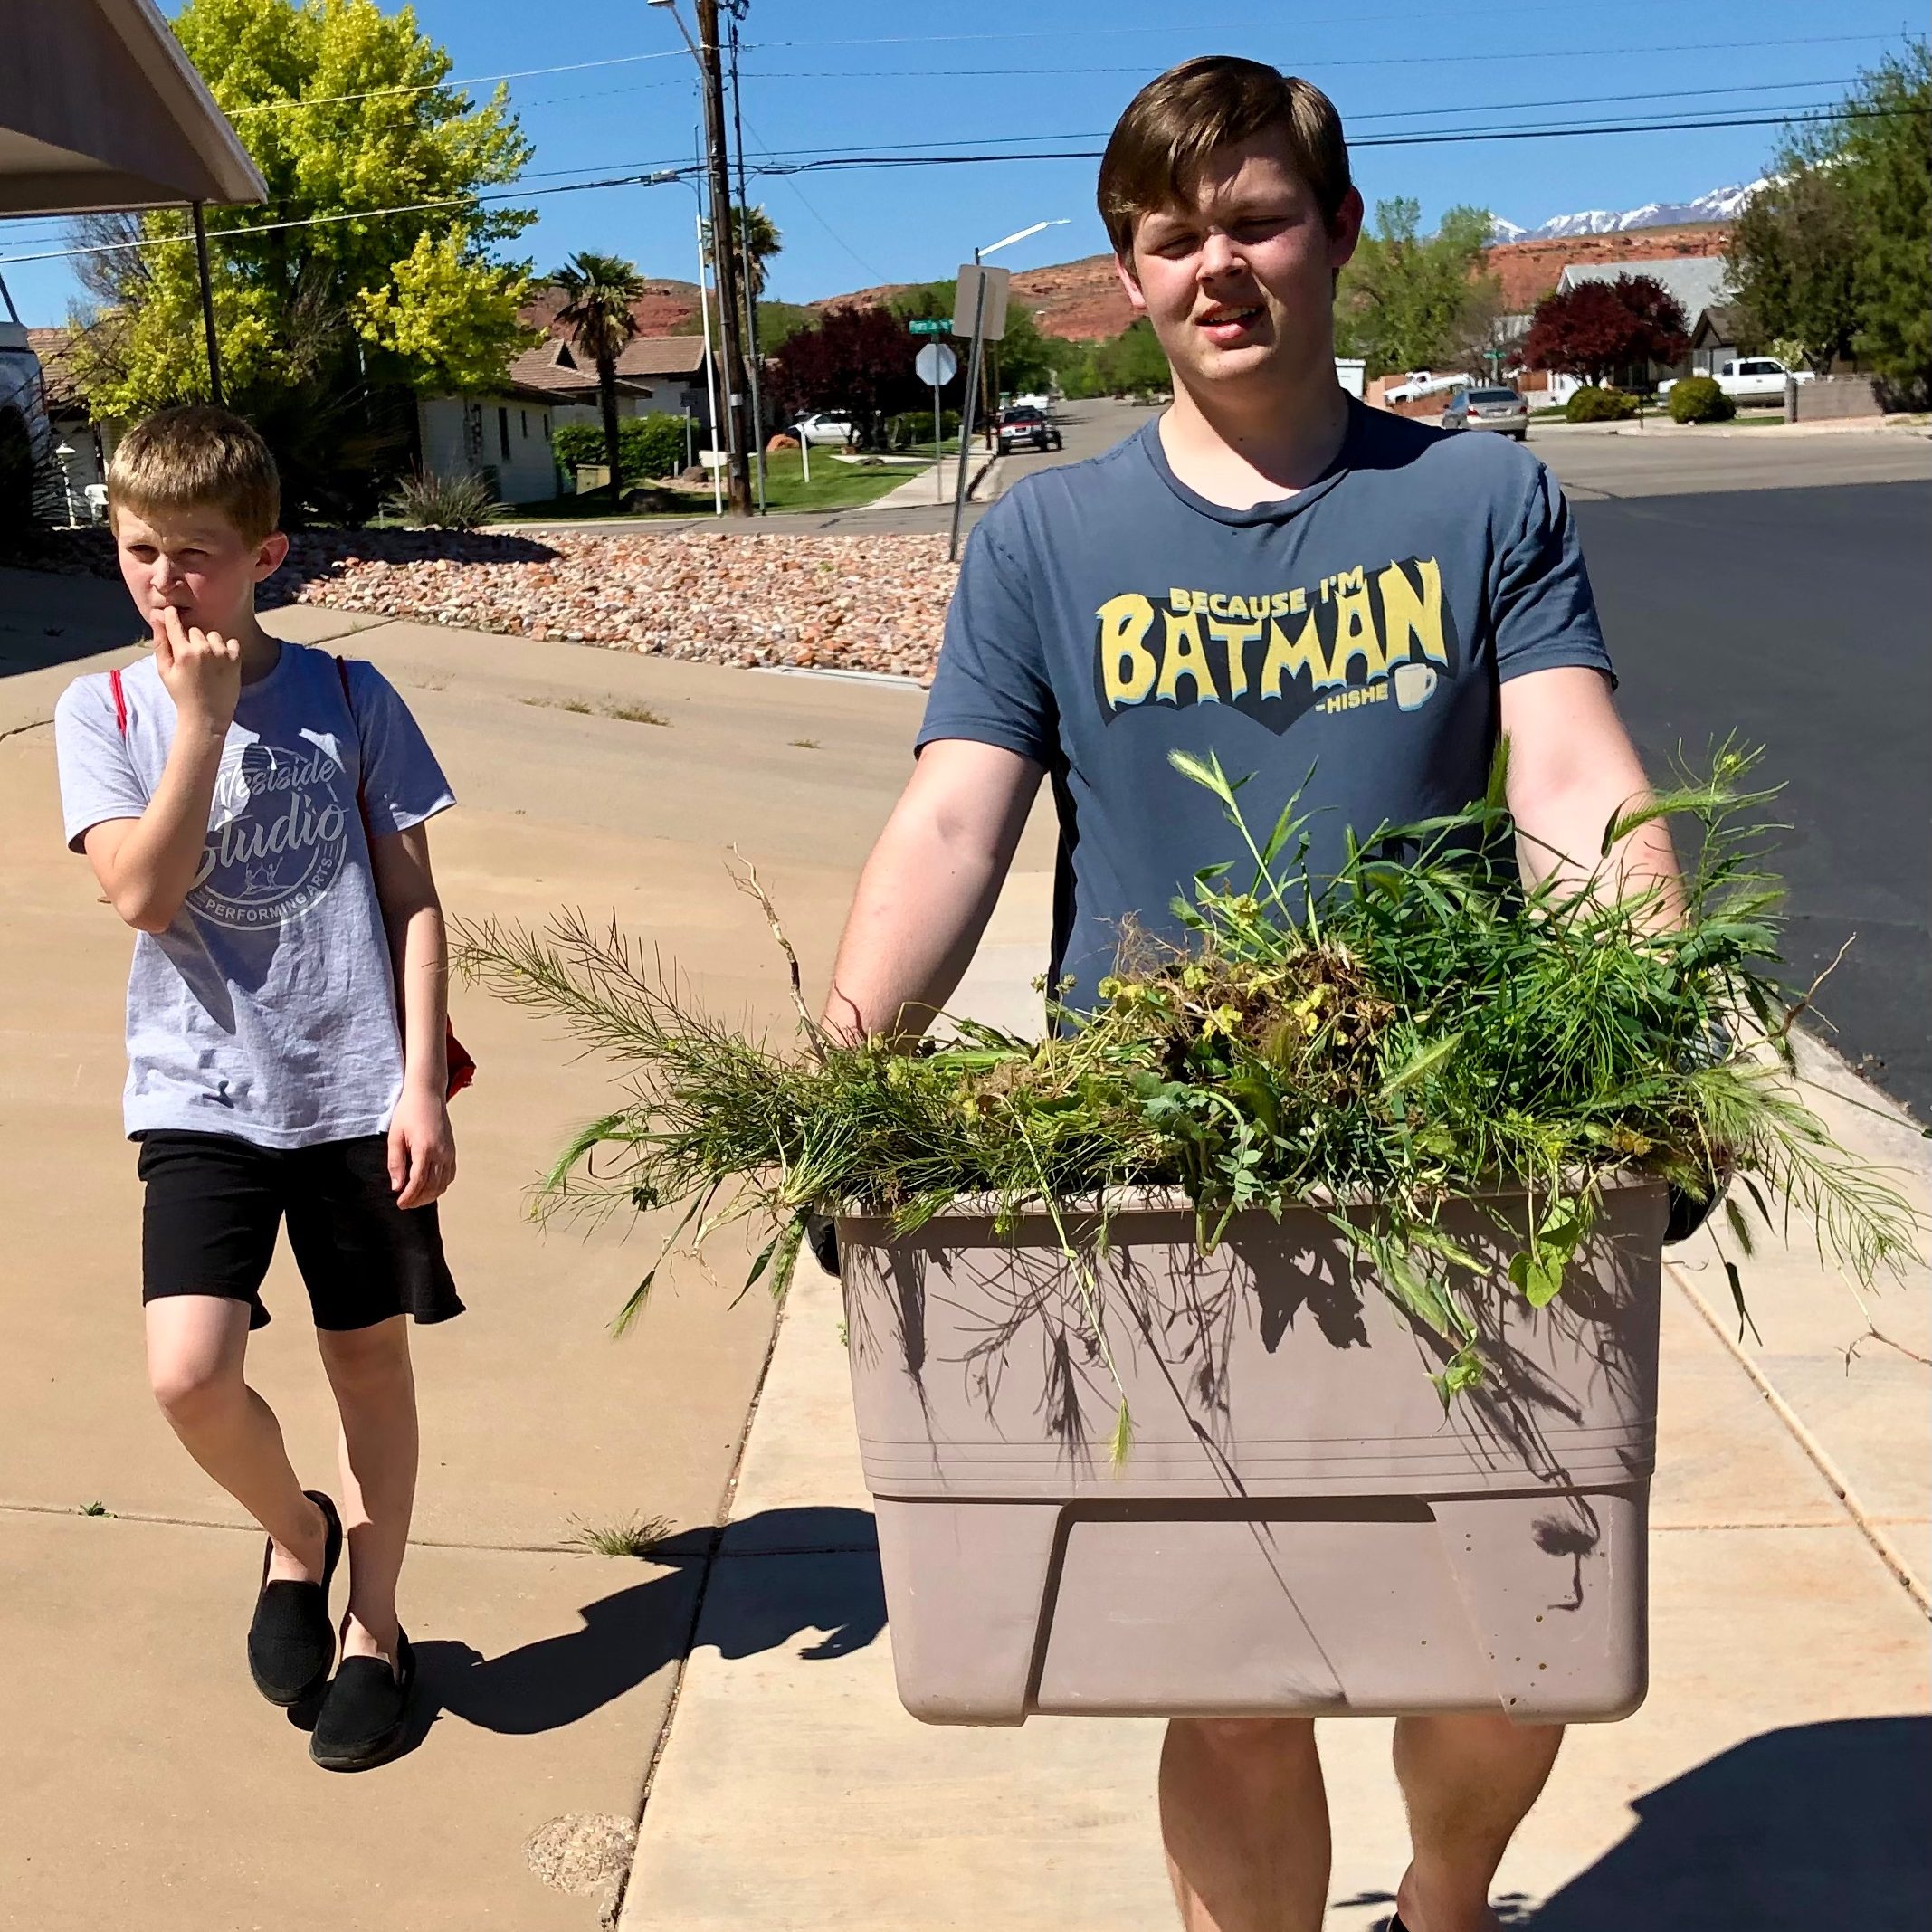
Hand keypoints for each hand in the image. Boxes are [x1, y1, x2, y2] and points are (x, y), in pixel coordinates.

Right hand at [153, 603, 240, 730]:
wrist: (207, 716)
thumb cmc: (181, 693)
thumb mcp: (164, 670)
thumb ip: (160, 642)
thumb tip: (156, 616)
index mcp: (183, 652)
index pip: (174, 623)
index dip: (171, 616)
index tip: (171, 611)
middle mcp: (204, 650)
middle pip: (194, 630)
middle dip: (191, 639)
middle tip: (190, 658)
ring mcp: (222, 654)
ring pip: (213, 635)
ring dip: (209, 643)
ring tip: (206, 662)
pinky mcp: (236, 660)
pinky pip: (231, 642)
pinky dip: (226, 649)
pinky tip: (220, 662)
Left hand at [388, 1084, 455, 1209]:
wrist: (427, 1094)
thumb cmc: (408, 1112)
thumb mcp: (395, 1136)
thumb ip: (395, 1162)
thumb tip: (397, 1186)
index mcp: (425, 1149)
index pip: (418, 1182)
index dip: (409, 1197)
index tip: (400, 1204)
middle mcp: (441, 1153)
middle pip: (432, 1187)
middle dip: (418, 1200)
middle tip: (405, 1204)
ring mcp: (449, 1152)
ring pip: (443, 1184)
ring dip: (429, 1195)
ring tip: (415, 1198)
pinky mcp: (452, 1150)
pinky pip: (449, 1175)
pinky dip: (440, 1185)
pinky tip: (429, 1187)